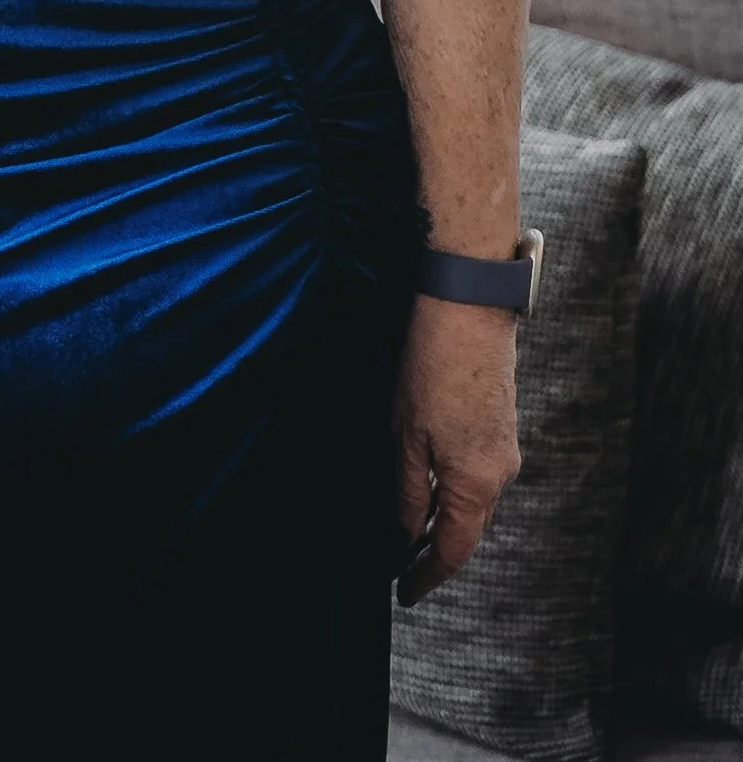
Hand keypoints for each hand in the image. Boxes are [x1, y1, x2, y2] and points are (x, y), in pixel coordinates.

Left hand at [392, 294, 520, 601]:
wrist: (469, 310)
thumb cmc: (432, 369)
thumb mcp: (406, 438)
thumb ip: (408, 494)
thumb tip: (403, 537)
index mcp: (478, 485)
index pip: (454, 550)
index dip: (428, 575)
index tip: (405, 592)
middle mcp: (500, 475)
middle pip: (468, 530)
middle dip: (435, 552)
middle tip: (400, 567)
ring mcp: (504, 450)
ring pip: (474, 503)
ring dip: (444, 521)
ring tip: (408, 532)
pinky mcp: (500, 428)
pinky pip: (478, 477)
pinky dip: (454, 492)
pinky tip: (430, 488)